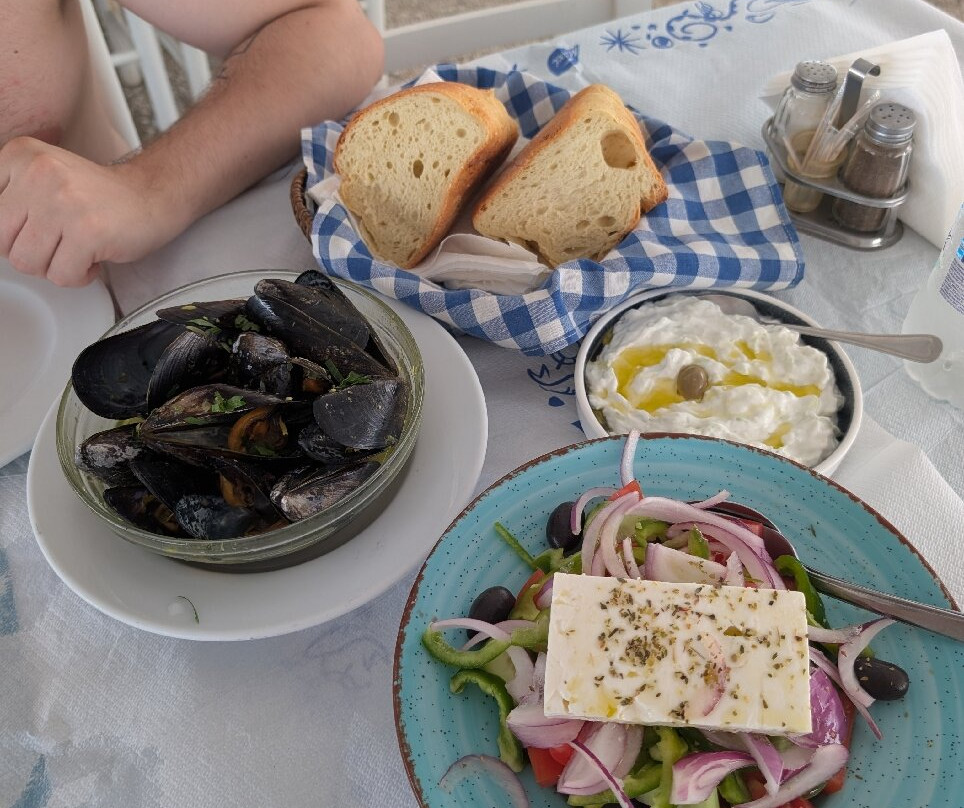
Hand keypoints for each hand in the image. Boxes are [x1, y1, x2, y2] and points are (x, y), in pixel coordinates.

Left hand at [0, 137, 182, 286]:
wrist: (151, 195)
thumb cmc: (100, 196)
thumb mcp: (42, 178)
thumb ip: (10, 199)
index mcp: (20, 155)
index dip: (11, 233)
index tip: (34, 229)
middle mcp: (38, 173)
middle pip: (1, 242)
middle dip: (29, 253)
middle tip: (55, 243)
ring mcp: (63, 202)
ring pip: (27, 263)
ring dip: (54, 267)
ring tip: (74, 250)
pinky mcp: (87, 232)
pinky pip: (61, 276)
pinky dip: (78, 276)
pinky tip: (92, 258)